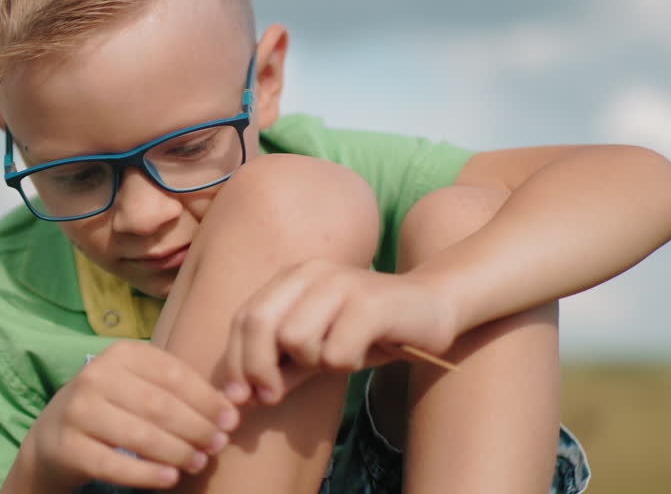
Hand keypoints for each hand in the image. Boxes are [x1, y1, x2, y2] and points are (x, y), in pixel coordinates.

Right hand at [15, 340, 238, 491]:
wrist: (54, 437)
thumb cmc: (113, 408)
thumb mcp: (140, 387)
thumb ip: (180, 391)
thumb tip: (230, 409)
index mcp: (119, 354)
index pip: (173, 374)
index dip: (206, 399)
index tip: (230, 420)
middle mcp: (94, 377)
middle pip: (160, 406)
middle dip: (196, 428)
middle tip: (217, 445)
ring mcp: (78, 412)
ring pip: (140, 436)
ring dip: (178, 453)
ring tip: (198, 462)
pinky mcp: (68, 447)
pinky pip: (115, 465)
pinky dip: (147, 474)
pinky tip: (170, 479)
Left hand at [220, 260, 457, 405]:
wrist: (434, 307)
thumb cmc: (369, 332)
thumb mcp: (317, 352)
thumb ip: (281, 369)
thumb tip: (242, 398)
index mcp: (292, 278)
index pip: (243, 318)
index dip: (235, 362)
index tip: (241, 398)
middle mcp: (311, 272)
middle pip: (259, 323)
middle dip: (258, 369)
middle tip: (273, 396)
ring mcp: (340, 283)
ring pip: (295, 339)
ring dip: (314, 364)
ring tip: (340, 357)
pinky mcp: (370, 303)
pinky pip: (335, 353)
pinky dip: (346, 365)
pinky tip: (365, 353)